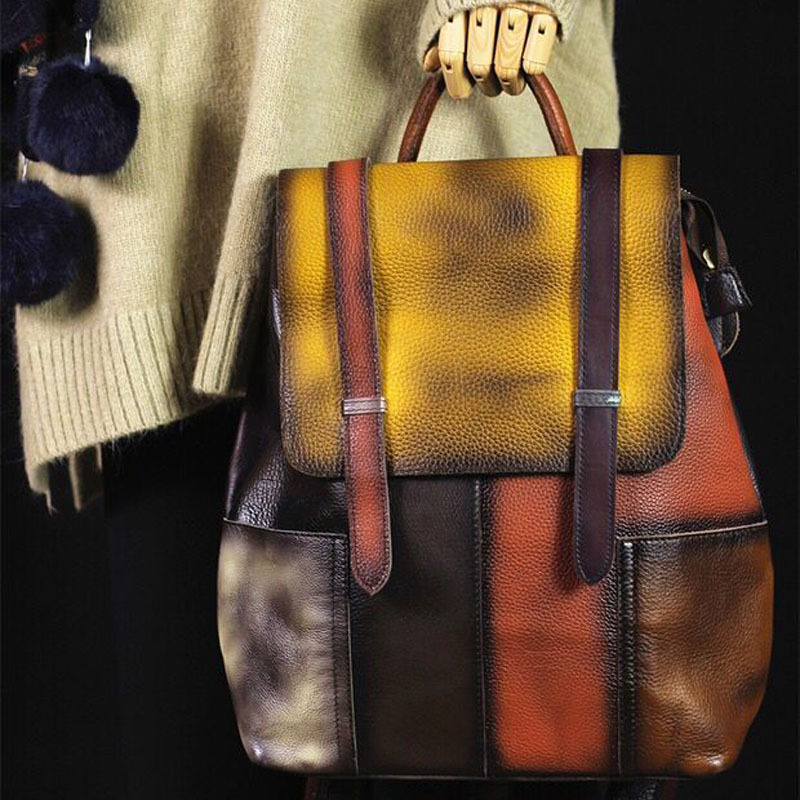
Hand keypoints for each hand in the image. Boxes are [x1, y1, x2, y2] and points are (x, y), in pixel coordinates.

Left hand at [424, 4, 557, 98]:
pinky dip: (531, 69)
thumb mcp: (457, 7)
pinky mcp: (548, 15)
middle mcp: (486, 6)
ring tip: (511, 79)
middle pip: (480, 68)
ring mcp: (518, 9)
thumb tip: (428, 65)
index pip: (451, 57)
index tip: (466, 84)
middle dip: (485, 82)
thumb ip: (443, 37)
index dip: (457, 80)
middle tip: (492, 79)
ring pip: (506, 71)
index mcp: (460, 7)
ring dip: (509, 83)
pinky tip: (528, 62)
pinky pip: (535, 64)